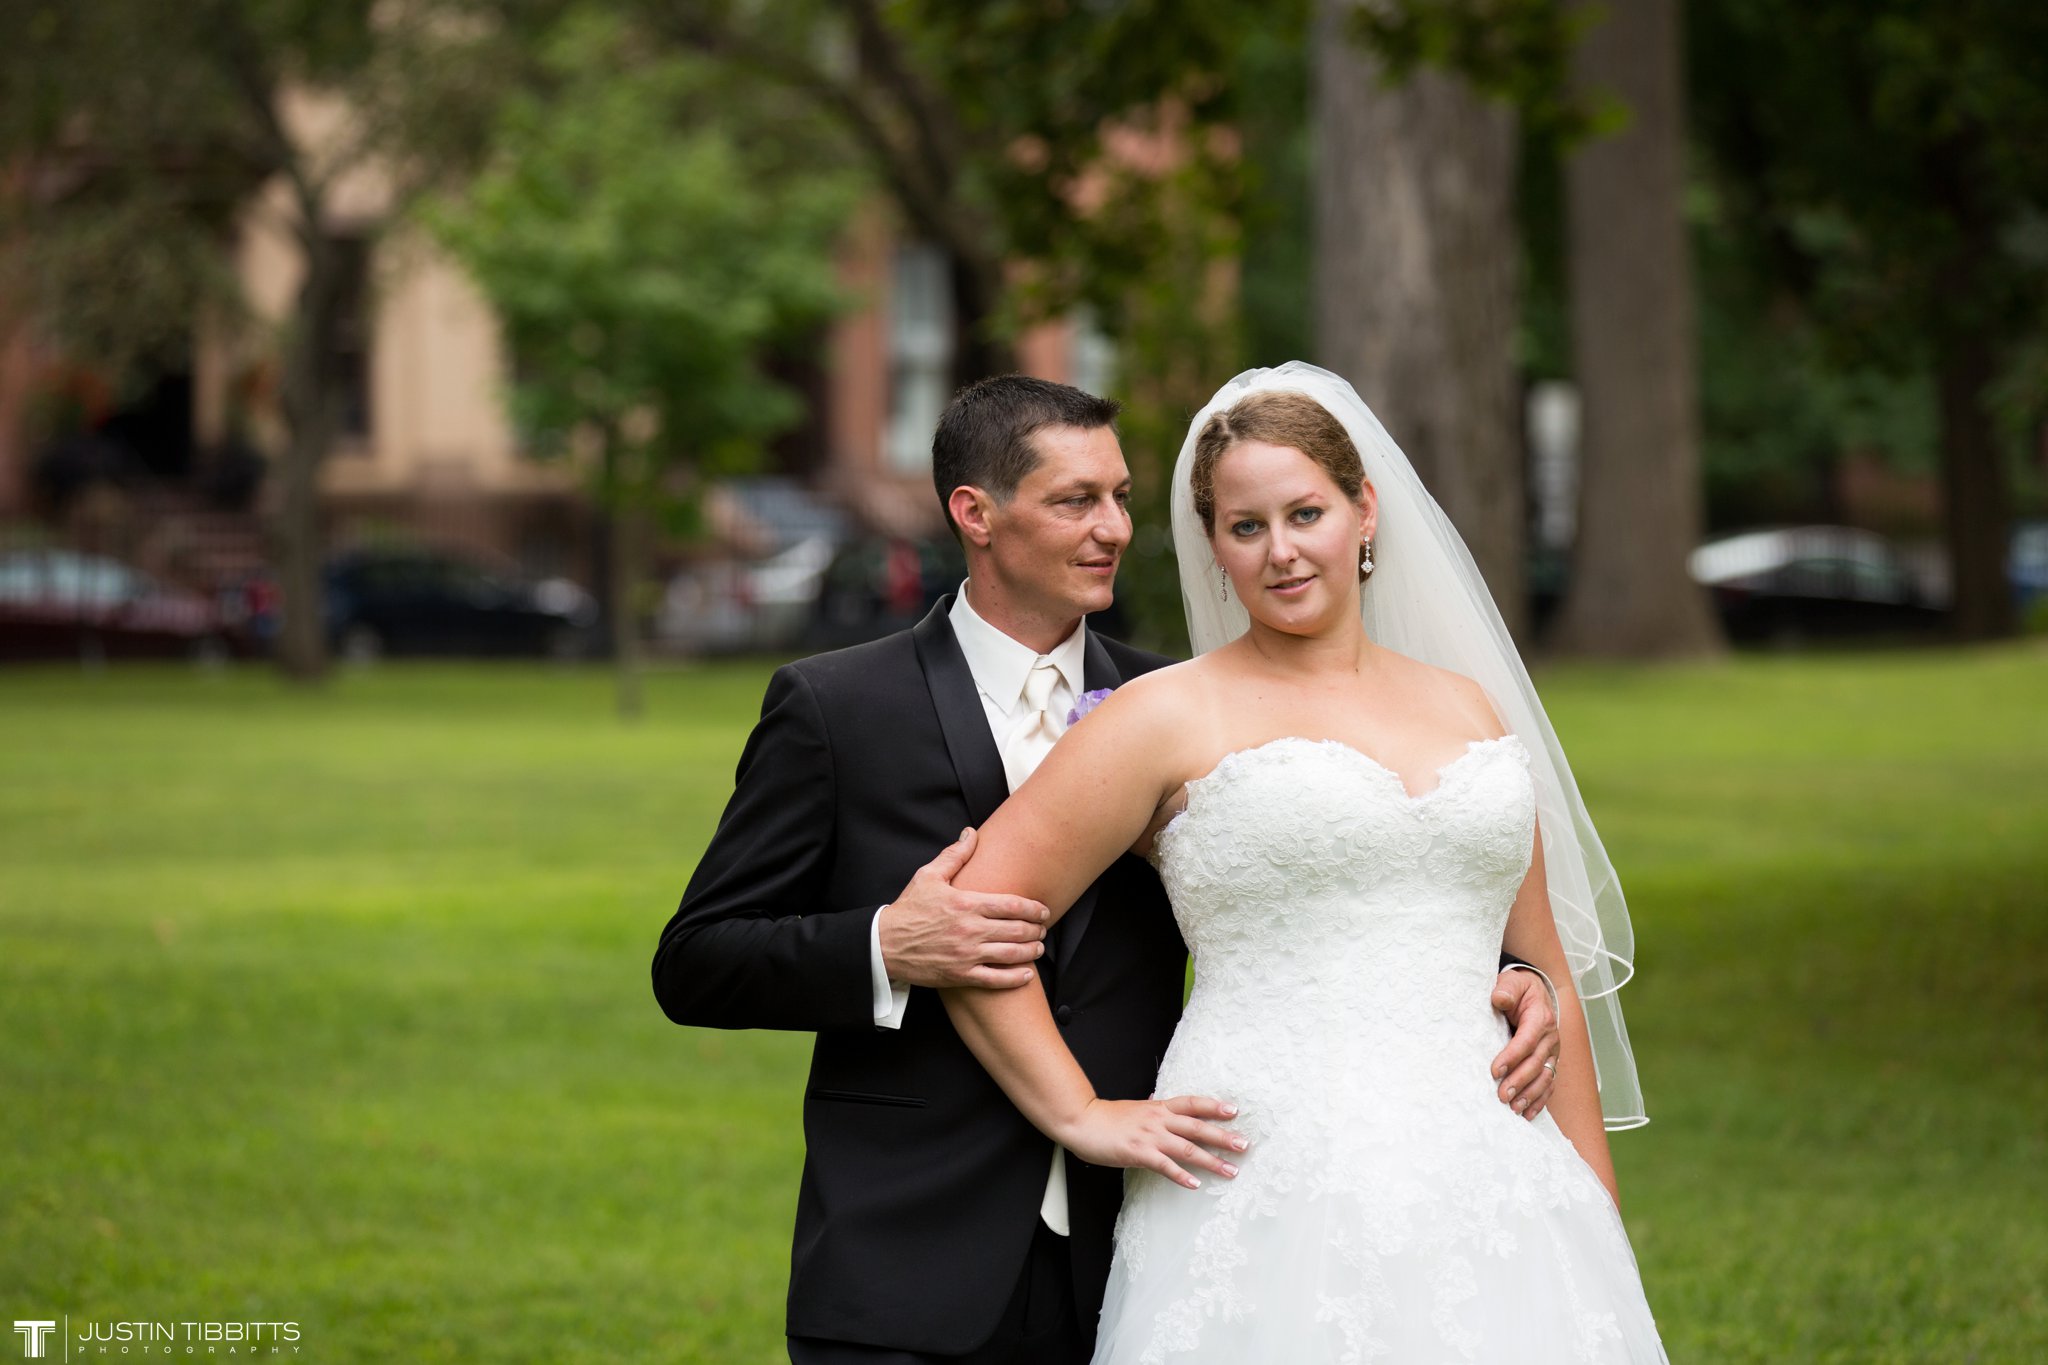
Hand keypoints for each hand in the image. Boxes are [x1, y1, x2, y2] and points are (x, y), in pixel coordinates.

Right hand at [879, 828, 1050, 988]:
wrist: (883, 945)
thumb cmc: (908, 909)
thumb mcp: (928, 876)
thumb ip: (954, 856)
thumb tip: (972, 833)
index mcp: (966, 903)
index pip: (1012, 905)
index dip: (1034, 908)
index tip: (1044, 910)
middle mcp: (970, 929)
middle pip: (1017, 930)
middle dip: (1036, 929)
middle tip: (1043, 929)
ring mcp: (967, 954)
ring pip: (1011, 955)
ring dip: (1031, 951)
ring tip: (1038, 947)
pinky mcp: (960, 975)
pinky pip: (995, 979)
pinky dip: (1015, 978)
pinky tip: (1027, 973)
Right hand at [1055, 1095, 1245, 1189]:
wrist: (1083, 1121)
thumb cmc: (1108, 1117)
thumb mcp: (1137, 1108)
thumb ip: (1154, 1110)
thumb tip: (1165, 1104)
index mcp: (1159, 1107)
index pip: (1192, 1104)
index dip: (1214, 1106)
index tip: (1235, 1110)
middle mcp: (1159, 1120)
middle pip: (1197, 1127)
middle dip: (1223, 1137)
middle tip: (1244, 1145)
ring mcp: (1150, 1136)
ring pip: (1187, 1148)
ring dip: (1211, 1161)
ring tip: (1230, 1171)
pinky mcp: (1139, 1153)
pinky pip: (1165, 1166)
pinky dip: (1182, 1175)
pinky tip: (1195, 1184)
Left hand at [1490, 968, 1559, 1119]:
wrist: (1535, 993)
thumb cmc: (1520, 989)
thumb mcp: (1513, 982)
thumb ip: (1506, 989)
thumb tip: (1499, 998)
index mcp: (1541, 1018)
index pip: (1527, 1040)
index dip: (1512, 1056)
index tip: (1495, 1070)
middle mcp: (1550, 1038)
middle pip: (1536, 1063)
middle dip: (1519, 1081)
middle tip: (1502, 1095)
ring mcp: (1552, 1052)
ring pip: (1545, 1078)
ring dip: (1530, 1095)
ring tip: (1513, 1108)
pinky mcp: (1550, 1062)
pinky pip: (1548, 1084)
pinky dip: (1540, 1101)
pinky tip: (1527, 1114)